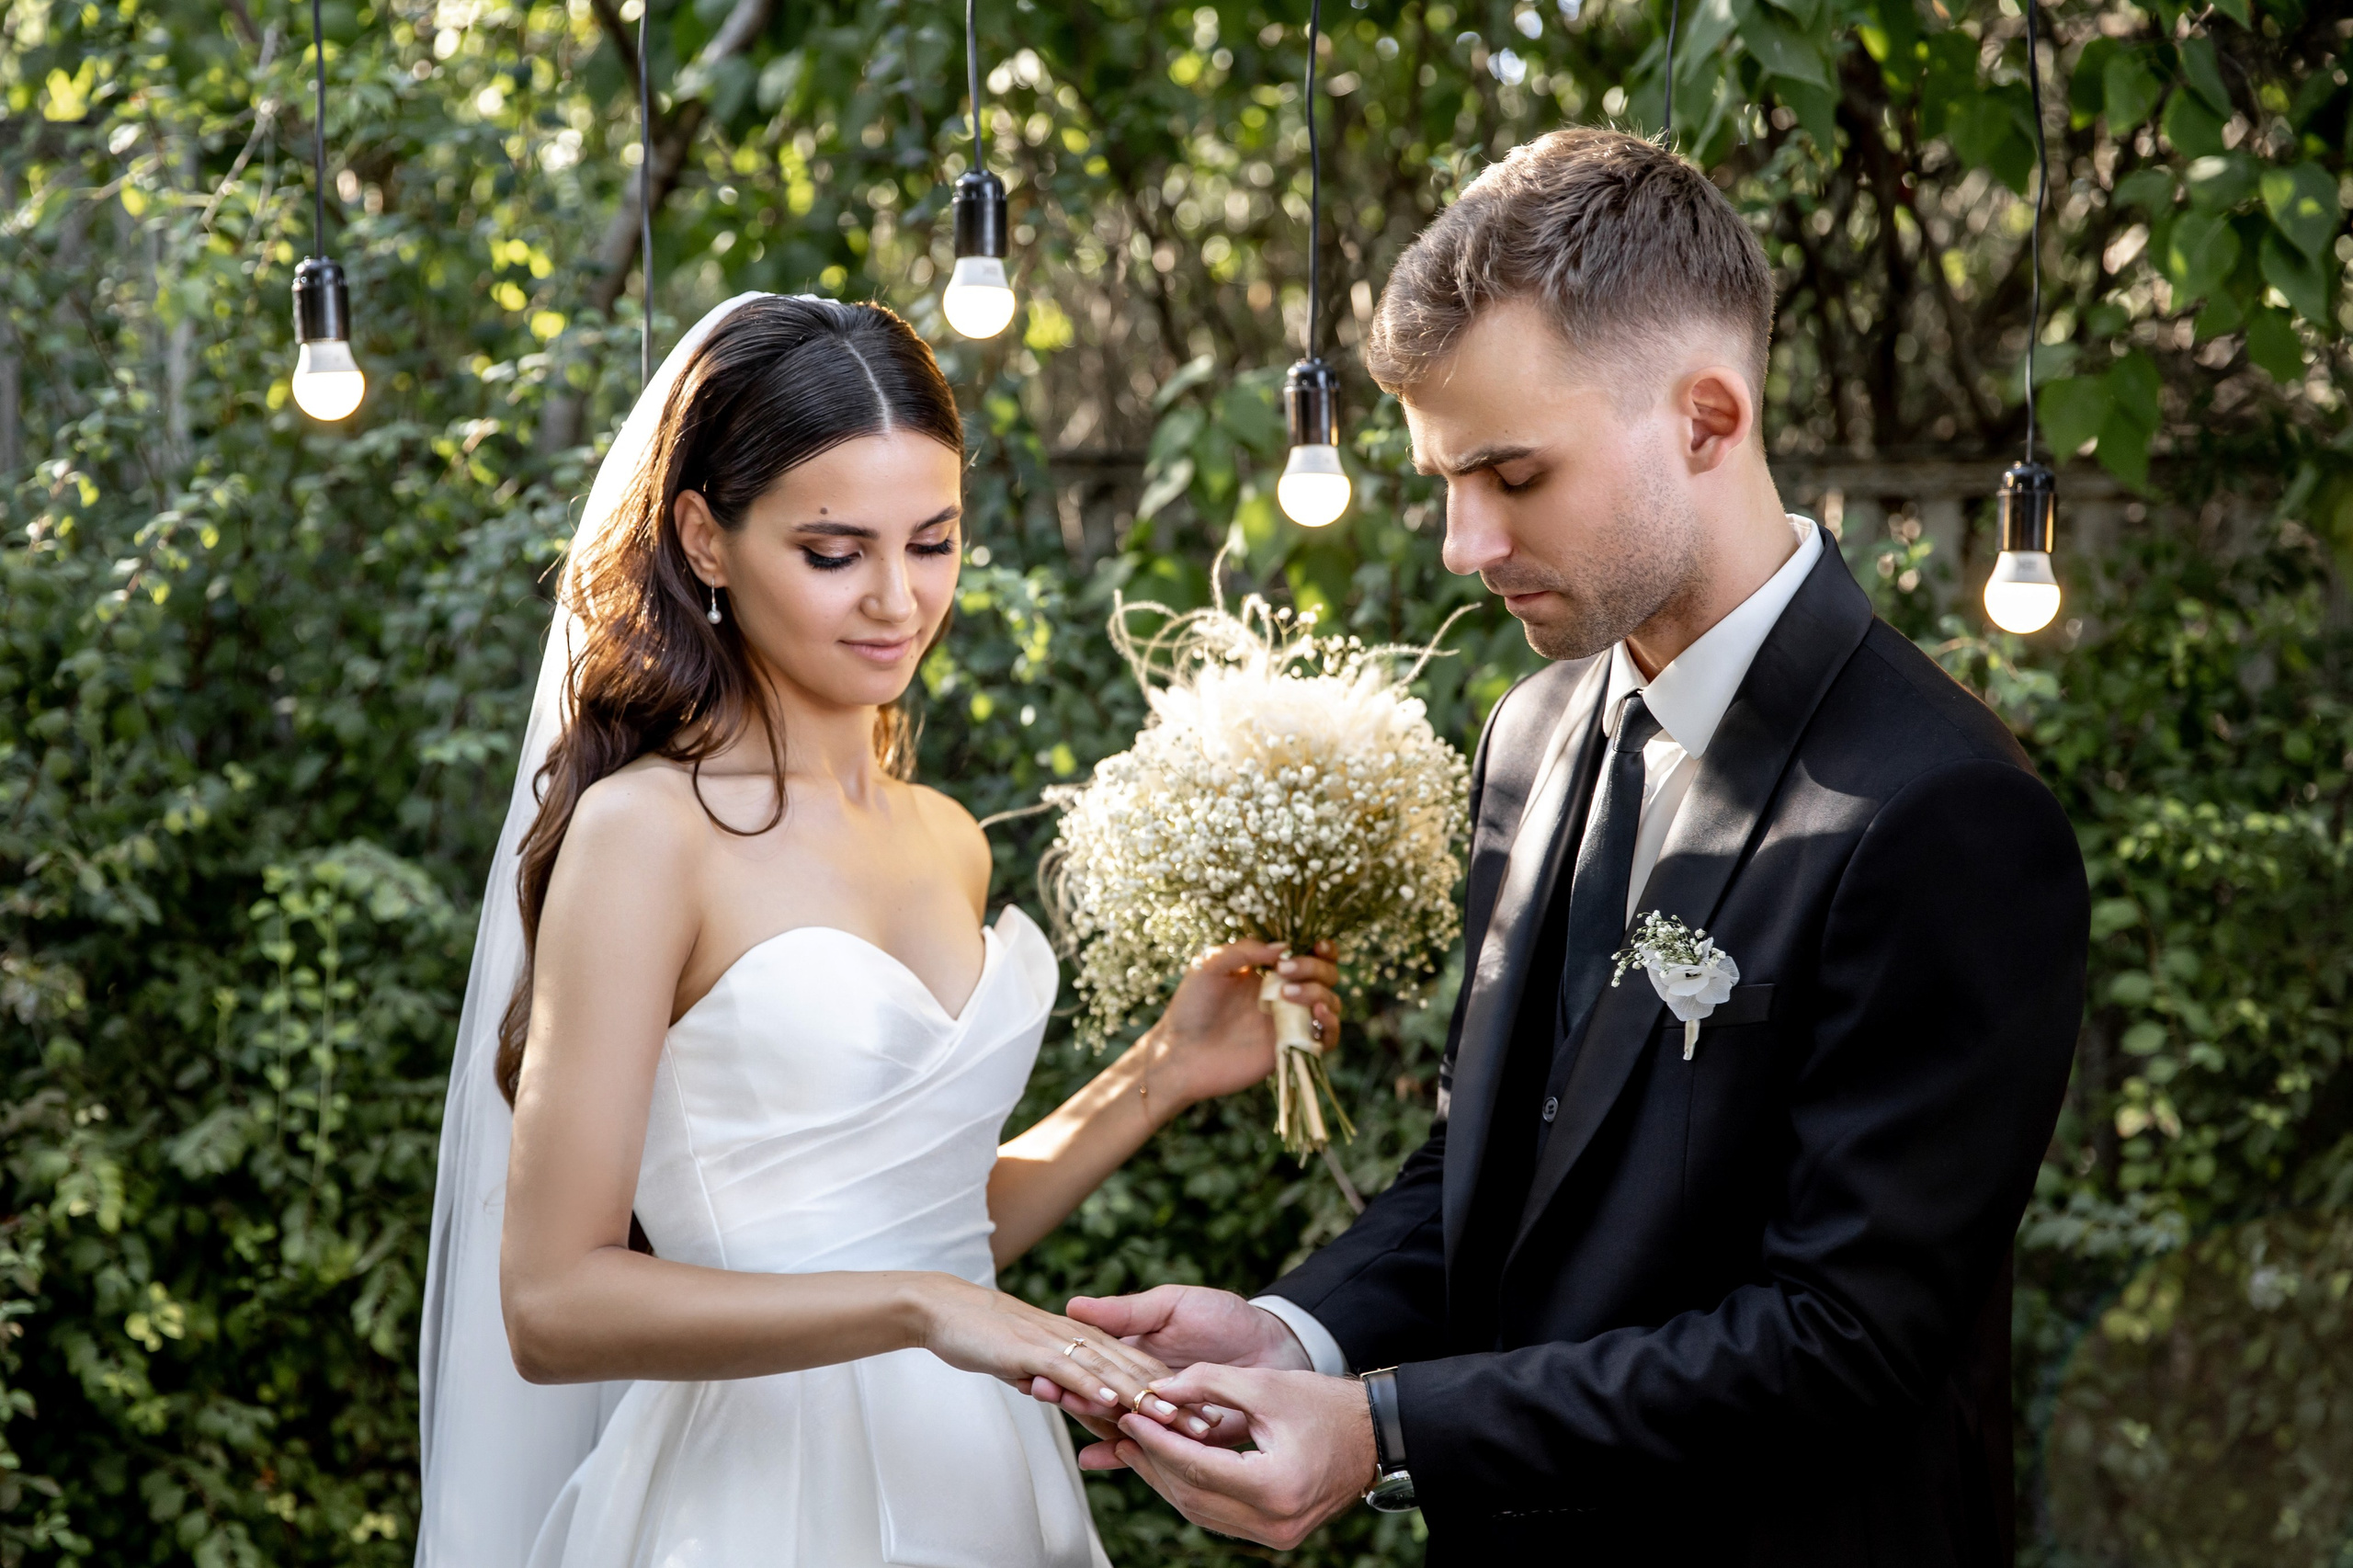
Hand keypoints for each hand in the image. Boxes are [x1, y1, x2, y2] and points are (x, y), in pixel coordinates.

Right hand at [911, 1274, 1177, 1416]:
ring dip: (1140, 1396)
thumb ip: (1064, 1375)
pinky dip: (1091, 1383)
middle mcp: (1077, 1338)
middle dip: (1169, 1401)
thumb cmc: (983, 1332)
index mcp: (1083, 1339)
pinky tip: (1111, 1402)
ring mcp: (1055, 1341)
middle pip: (1132, 1371)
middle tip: (1204, 1427)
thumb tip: (1086, 1403)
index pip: (1132, 1368)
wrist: (943, 1305)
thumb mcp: (1033, 1356)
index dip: (1166, 1391)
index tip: (1198, 1416)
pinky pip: (1068, 1365)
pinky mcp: (1030, 1347)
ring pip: (1108, 1370)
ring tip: (1173, 1420)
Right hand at [1031, 1285, 1309, 1437]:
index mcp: (1136, 1357)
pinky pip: (1153, 1450)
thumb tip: (1075, 1306)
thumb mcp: (1174, 1305)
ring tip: (1063, 1419)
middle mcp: (1144, 1389)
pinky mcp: (1184, 1440)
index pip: (1094, 1366)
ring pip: (1119, 1425)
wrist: (1278, 1346)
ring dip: (1091, 1424)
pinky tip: (1097, 1459)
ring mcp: (1163, 1416)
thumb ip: (1127, 1313)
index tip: (1035, 1369)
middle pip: (1098, 1397)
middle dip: (1070, 1396)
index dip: (1066, 1369)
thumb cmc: (1227, 1318)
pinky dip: (1124, 1455)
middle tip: (1040, 1392)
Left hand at [1086, 1363, 1379, 1550]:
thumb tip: (1155, 1390)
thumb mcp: (1265, 1385)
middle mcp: (1274, 1521)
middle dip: (1153, 1462)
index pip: (1196, 1465)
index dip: (1156, 1441)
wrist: (1374, 1436)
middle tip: (1121, 1434)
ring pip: (1200, 1512)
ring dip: (1165, 1479)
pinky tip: (1170, 1464)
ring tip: (1135, 1448)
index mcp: (1274, 1484)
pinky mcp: (1274, 1534)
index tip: (1128, 1416)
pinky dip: (1191, 1489)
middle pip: (1192, 1496)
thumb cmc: (1326, 1405)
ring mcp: (1275, 1535)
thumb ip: (1208, 1383)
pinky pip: (1218, 1516)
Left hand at [1142, 939, 1341, 1108]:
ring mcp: (1290, 1023)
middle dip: (1314, 967)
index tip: (1316, 945)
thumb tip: (1285, 947)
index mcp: (1269, 972)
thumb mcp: (1209, 965)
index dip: (1322, 949)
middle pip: (1326, 975)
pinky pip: (1327, 1038)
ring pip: (1331, 1003)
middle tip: (1284, 972)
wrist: (1180, 1054)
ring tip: (1287, 995)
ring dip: (1319, 993)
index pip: (1310, 955)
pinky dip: (1331, 1025)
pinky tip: (1316, 1015)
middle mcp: (1285, 995)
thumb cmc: (1190, 1008)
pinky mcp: (1291, 1049)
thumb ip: (1245, 950)